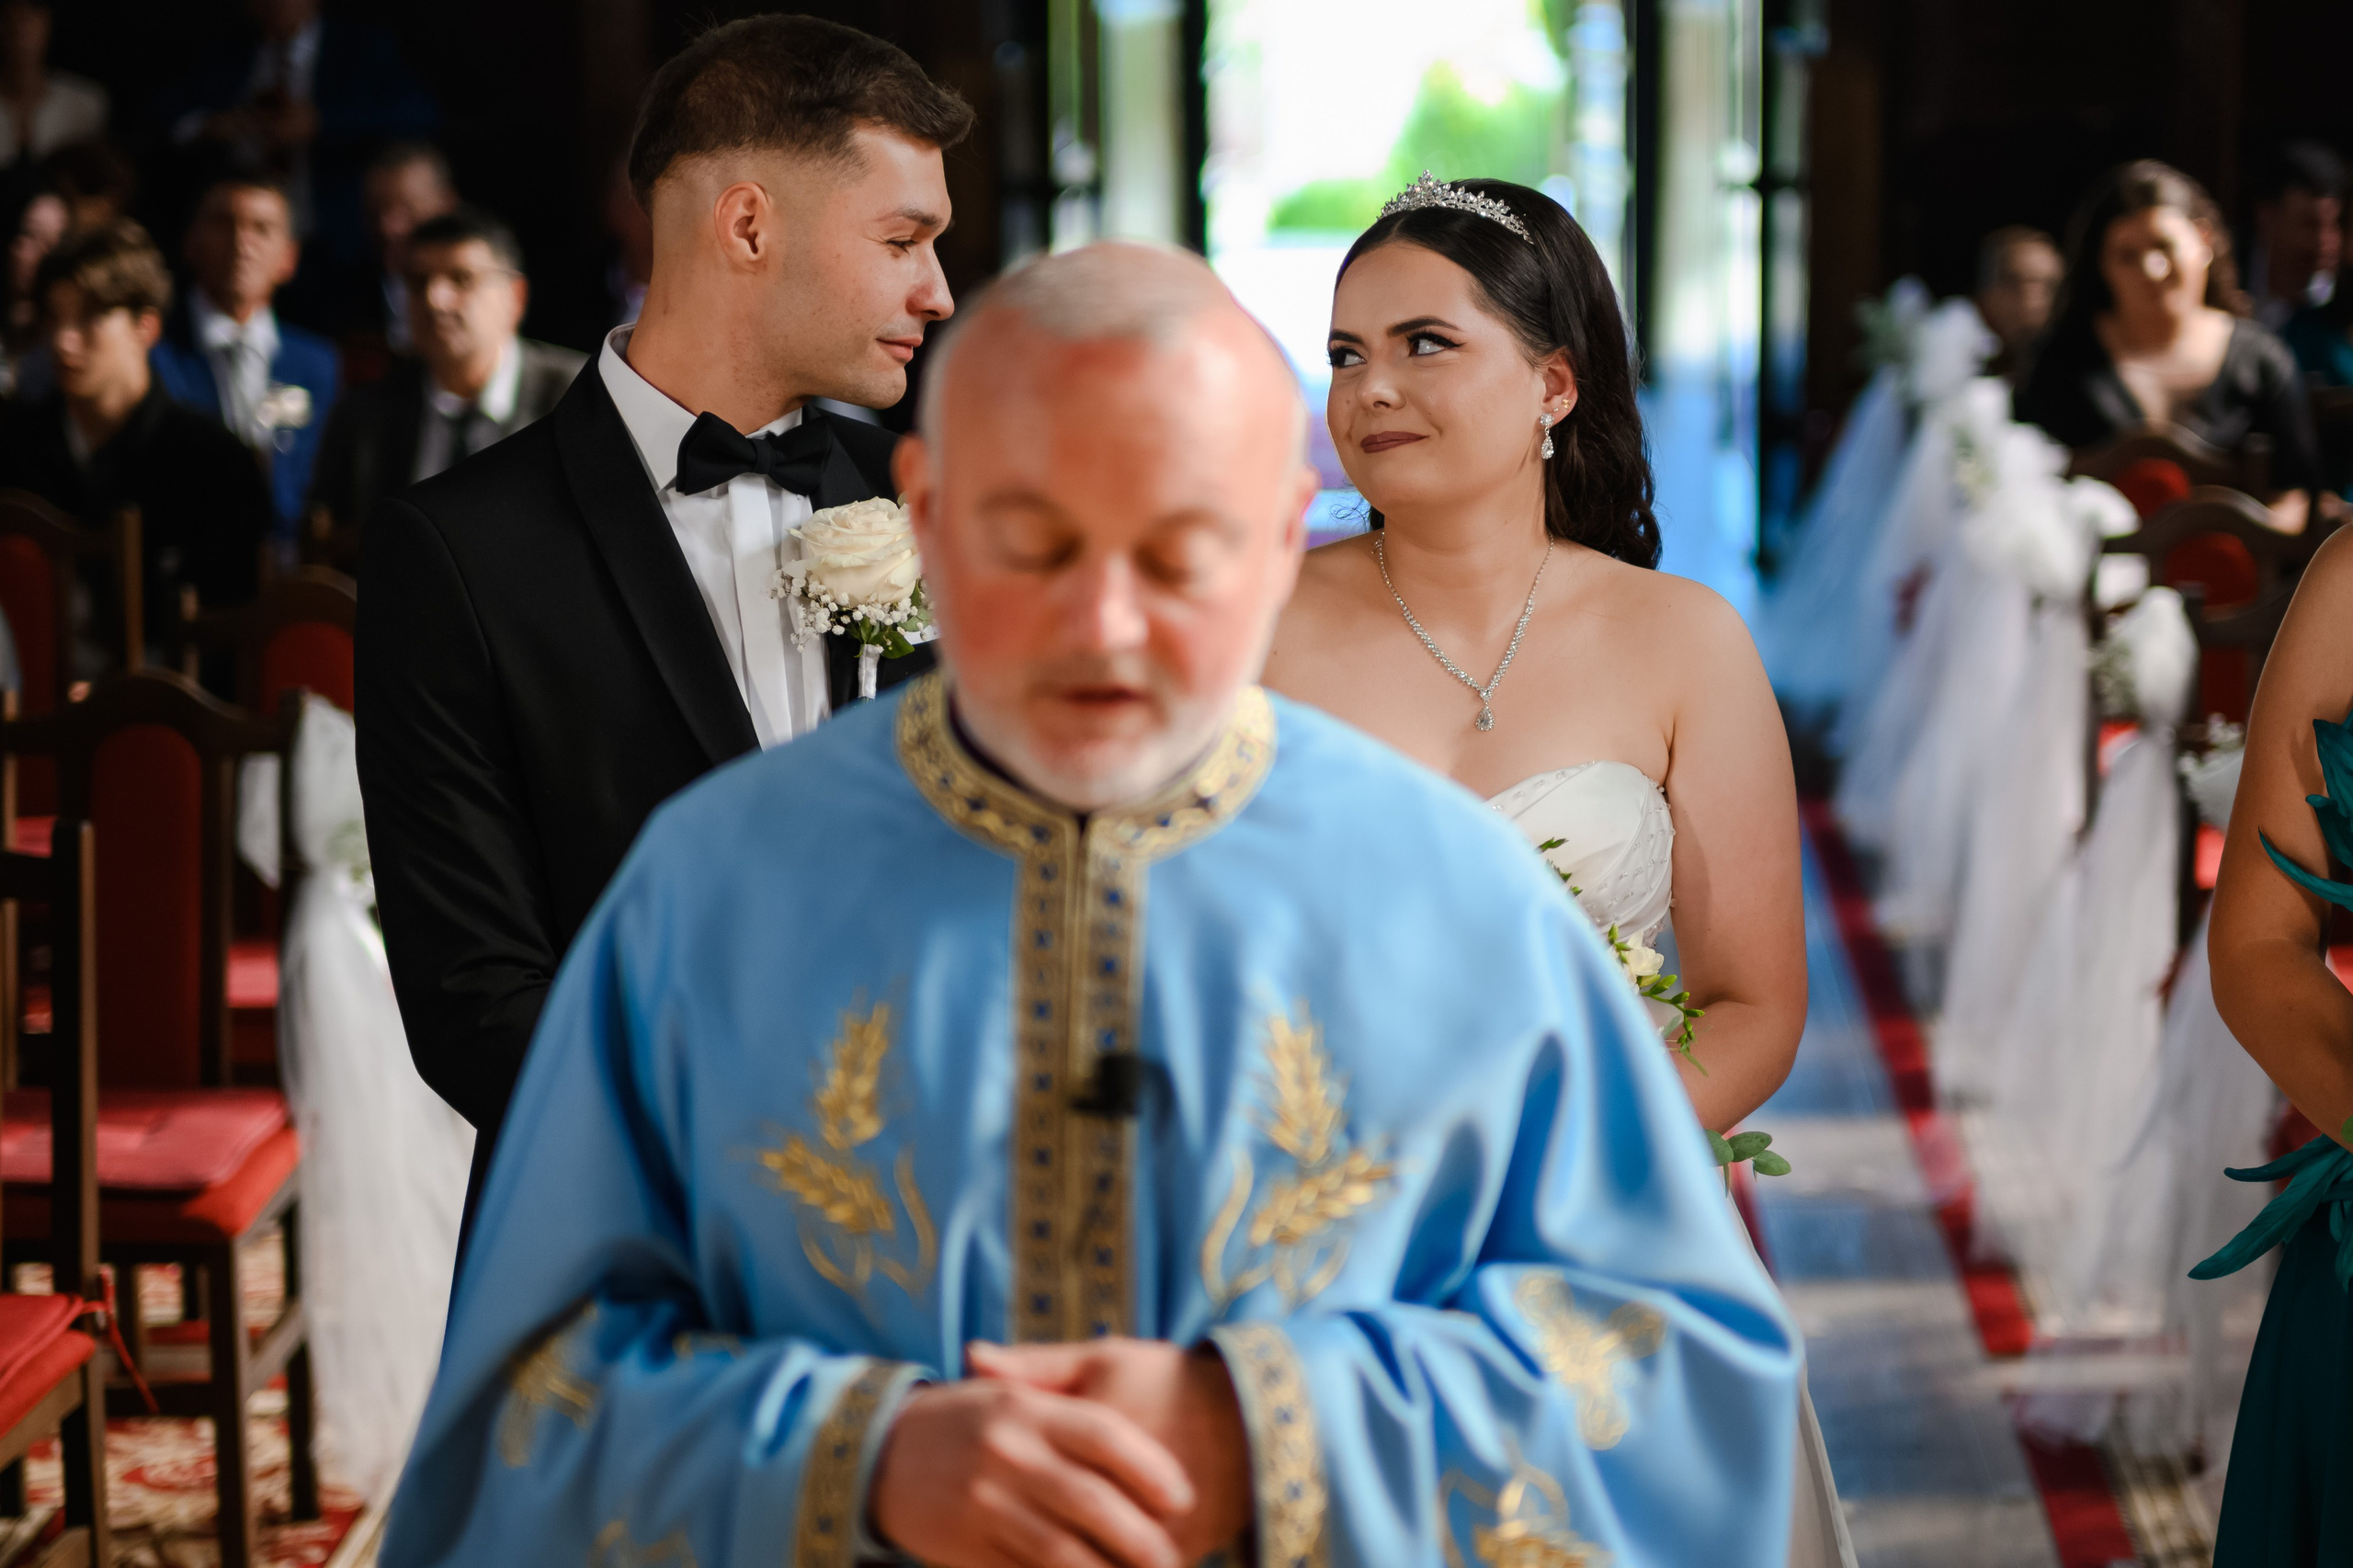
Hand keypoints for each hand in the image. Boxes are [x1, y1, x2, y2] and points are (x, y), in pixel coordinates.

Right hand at [868, 1372, 1193, 1567]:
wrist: (881, 1451)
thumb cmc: (967, 1420)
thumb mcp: (1012, 1394)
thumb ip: (1070, 1402)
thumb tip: (1142, 1432)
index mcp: (1027, 1410)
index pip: (1104, 1436)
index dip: (1151, 1469)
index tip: (1183, 1499)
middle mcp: (1008, 1454)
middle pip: (1092, 1501)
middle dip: (1142, 1539)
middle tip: (1172, 1558)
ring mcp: (986, 1504)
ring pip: (1062, 1551)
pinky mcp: (968, 1546)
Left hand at [968, 1338, 1253, 1561]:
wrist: (1254, 1414)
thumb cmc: (1168, 1381)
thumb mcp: (1104, 1359)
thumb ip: (1034, 1365)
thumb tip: (970, 1356)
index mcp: (1087, 1436)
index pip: (1021, 1477)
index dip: (988, 1495)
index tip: (964, 1496)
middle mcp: (1117, 1489)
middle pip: (1045, 1533)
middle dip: (1014, 1540)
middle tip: (991, 1531)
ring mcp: (1149, 1530)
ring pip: (1084, 1563)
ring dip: (1054, 1562)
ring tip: (1027, 1551)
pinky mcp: (1178, 1556)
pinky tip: (1073, 1561)